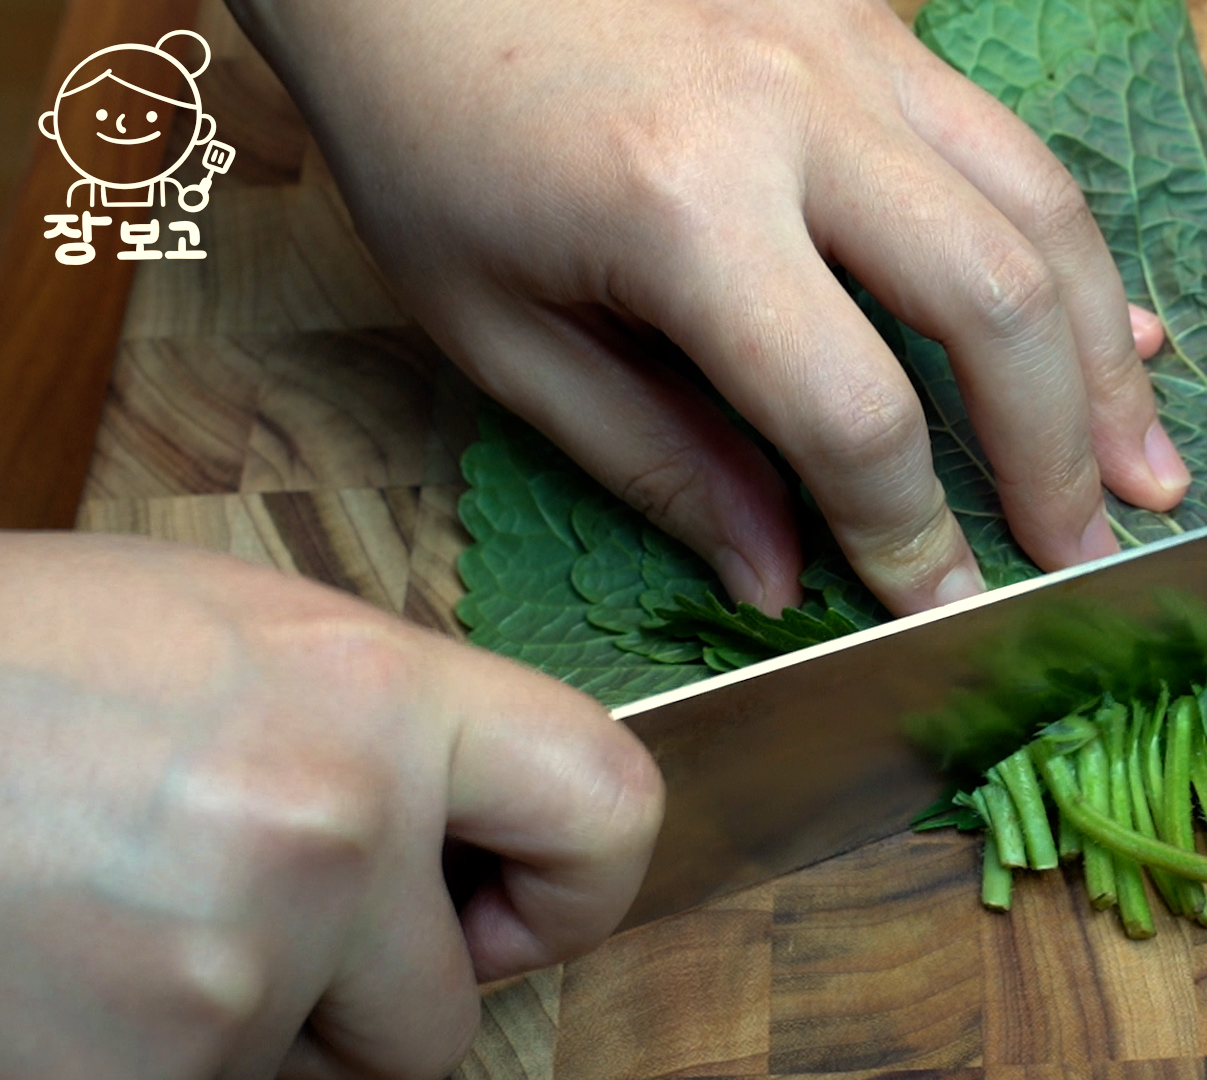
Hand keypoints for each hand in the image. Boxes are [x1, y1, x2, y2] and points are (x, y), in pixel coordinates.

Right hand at [0, 533, 660, 1078]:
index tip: (508, 905)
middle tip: (224, 912)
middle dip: (354, 1002)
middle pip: (445, 1016)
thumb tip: (468, 822)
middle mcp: (323, 827)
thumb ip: (375, 724)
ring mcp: (226, 973)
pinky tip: (64, 974)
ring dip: (244, 1039)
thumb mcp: (221, 630)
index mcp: (369, 691)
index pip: (607, 806)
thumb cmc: (2, 672)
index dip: (574, 884)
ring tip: (111, 919)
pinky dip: (151, 1067)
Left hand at [227, 0, 1187, 615]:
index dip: (912, 533)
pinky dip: (1071, 248)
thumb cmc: (427, 139)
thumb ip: (653, 459)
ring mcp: (848, 50)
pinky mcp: (869, 21)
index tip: (941, 609)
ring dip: (1106, 353)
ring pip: (1036, 205)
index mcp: (684, 206)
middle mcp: (795, 114)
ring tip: (1145, 468)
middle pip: (995, 299)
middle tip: (1087, 556)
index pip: (855, 411)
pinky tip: (1115, 326)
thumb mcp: (500, 331)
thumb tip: (777, 577)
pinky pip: (1007, 142)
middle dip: (1058, 450)